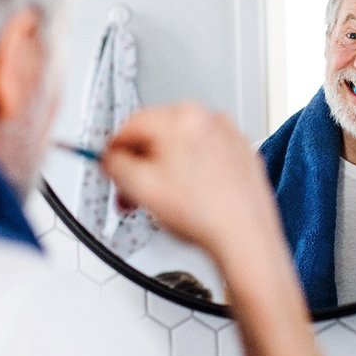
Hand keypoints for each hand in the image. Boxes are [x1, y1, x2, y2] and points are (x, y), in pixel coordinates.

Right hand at [100, 103, 285, 268]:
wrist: (246, 238)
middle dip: (141, 163)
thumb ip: (115, 165)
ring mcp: (230, 136)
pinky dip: (194, 172)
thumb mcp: (140, 188)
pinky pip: (207, 156)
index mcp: (183, 117)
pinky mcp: (243, 154)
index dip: (114, 150)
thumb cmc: (205, 216)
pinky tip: (192, 198)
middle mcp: (210, 119)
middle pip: (158, 134)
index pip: (131, 124)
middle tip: (133, 191)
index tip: (111, 166)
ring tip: (163, 199)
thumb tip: (110, 158)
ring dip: (166, 168)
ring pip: (183, 145)